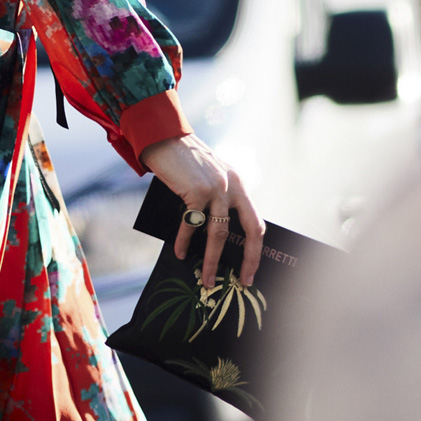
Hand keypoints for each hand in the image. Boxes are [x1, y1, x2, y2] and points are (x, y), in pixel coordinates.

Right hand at [138, 132, 263, 291]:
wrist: (164, 139)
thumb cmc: (184, 164)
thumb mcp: (210, 179)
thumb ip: (218, 202)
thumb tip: (217, 240)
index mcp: (240, 186)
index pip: (256, 223)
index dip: (256, 250)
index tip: (250, 271)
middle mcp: (233, 187)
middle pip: (250, 230)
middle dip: (249, 260)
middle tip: (242, 281)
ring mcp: (216, 188)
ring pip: (219, 233)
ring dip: (212, 260)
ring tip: (207, 278)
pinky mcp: (196, 190)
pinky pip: (192, 224)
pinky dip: (185, 241)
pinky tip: (180, 253)